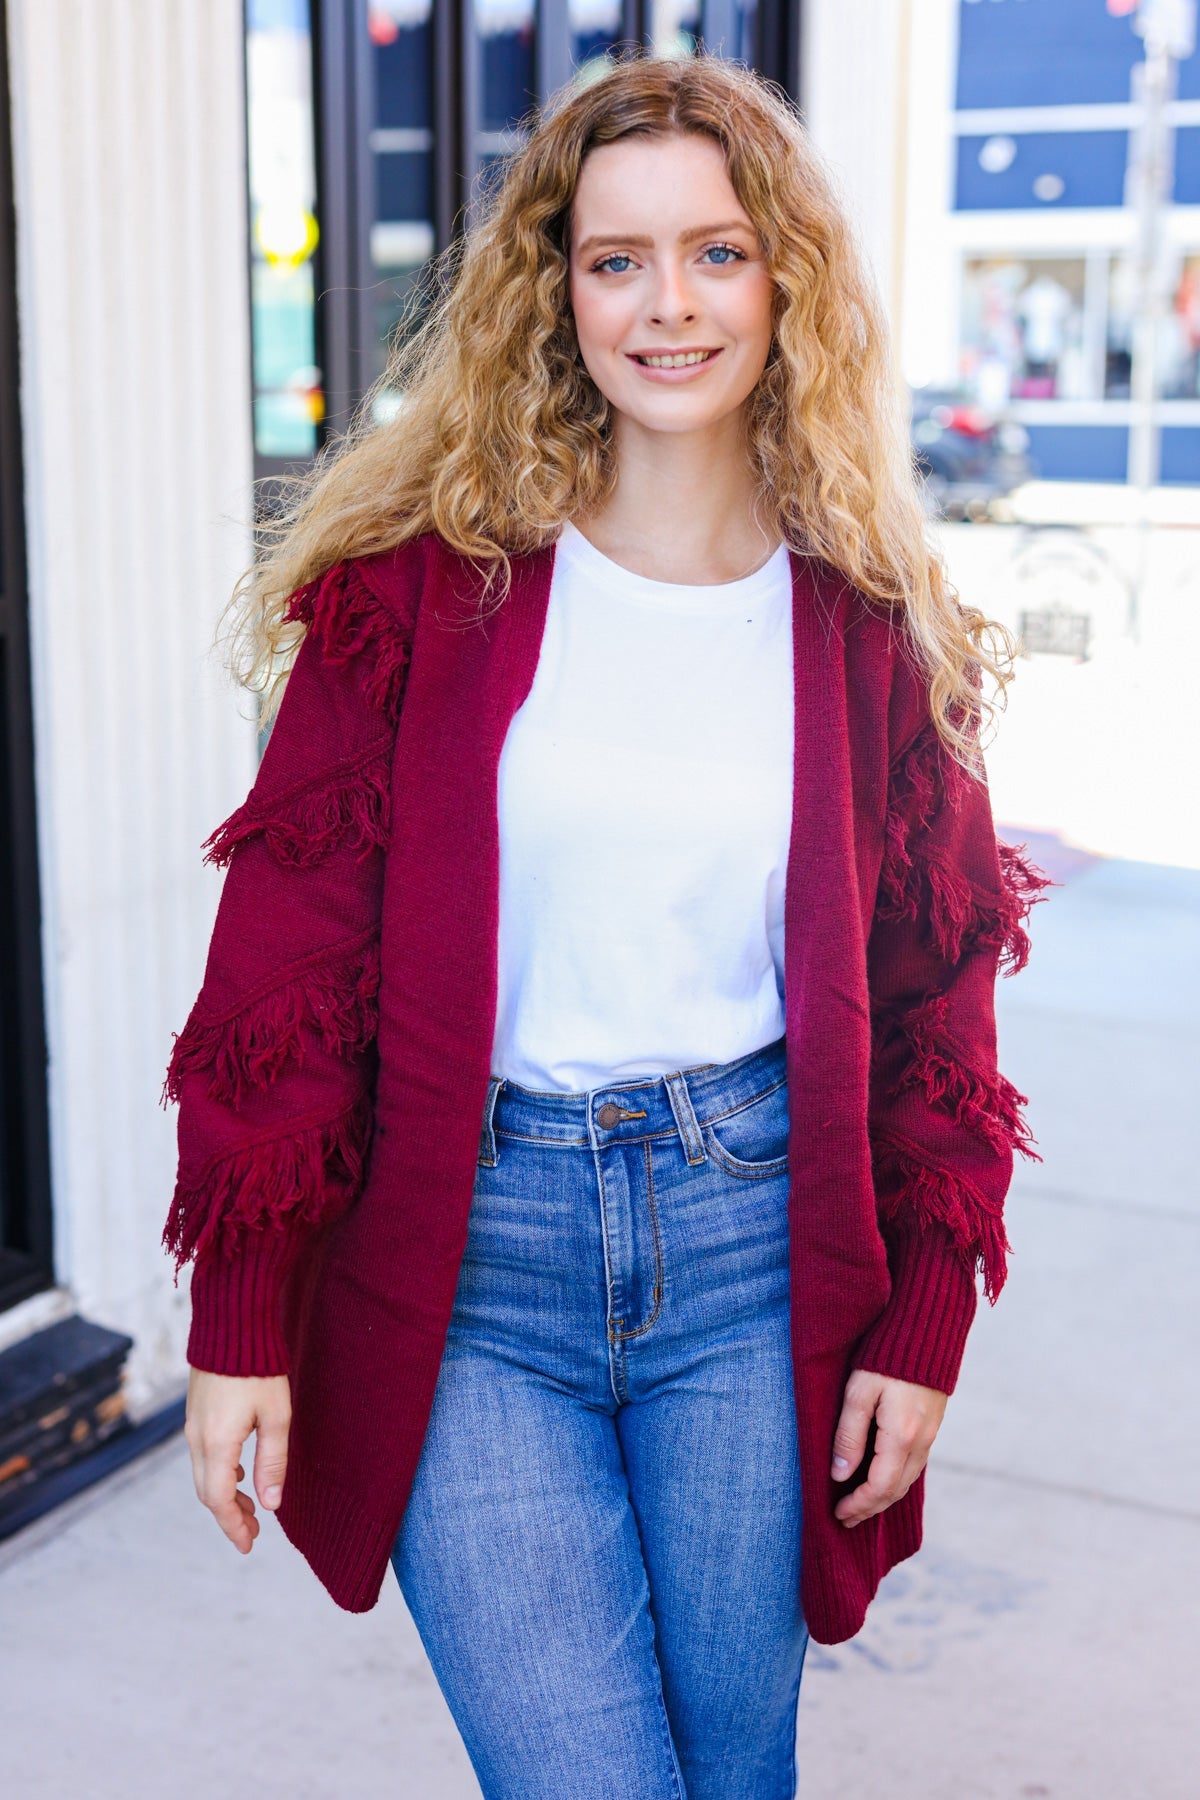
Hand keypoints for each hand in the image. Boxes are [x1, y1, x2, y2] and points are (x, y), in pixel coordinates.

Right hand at [184, 1365, 291, 1554]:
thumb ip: (272, 1461)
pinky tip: (240, 1472)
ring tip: (252, 1507)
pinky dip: (220, 1474)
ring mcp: (192, 1426)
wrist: (231, 1325)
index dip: (234, 1527)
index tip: (249, 1545)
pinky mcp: (195, 1414)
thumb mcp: (276, 1416)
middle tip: (254, 1532)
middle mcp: (197, 1439)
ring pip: (204, 1475)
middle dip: (230, 1516)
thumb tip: (270, 1504)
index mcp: (217, 1443)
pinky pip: (203, 1456)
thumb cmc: (258, 1368)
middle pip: (208, 1492)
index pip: (219, 1500)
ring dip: (225, 1495)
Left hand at [830, 1367, 947, 1527]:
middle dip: (869, 1508)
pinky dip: (895, 1482)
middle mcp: (920, 1443)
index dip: (858, 1505)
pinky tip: (880, 1479)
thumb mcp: (859, 1392)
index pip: (879, 1487)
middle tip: (845, 1518)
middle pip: (895, 1491)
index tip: (837, 1513)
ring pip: (907, 1481)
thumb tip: (839, 1474)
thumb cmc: (886, 1357)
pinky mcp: (931, 1428)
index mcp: (901, 1437)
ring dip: (882, 1498)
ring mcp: (930, 1437)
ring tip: (859, 1505)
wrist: (926, 1331)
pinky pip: (913, 1466)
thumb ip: (849, 1435)